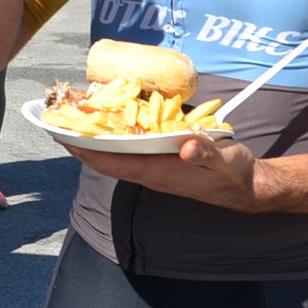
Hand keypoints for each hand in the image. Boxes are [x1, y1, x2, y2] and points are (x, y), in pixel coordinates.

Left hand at [69, 134, 263, 210]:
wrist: (248, 188)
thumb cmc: (235, 174)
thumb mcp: (225, 160)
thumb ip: (206, 152)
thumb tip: (188, 146)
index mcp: (158, 173)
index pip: (112, 163)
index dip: (86, 151)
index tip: (62, 136)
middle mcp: (151, 173)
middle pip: (107, 159)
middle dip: (82, 143)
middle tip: (59, 121)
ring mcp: (156, 169)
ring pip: (117, 156)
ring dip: (96, 141)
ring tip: (77, 119)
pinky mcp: (163, 164)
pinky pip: (131, 152)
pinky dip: (116, 139)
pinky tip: (111, 124)